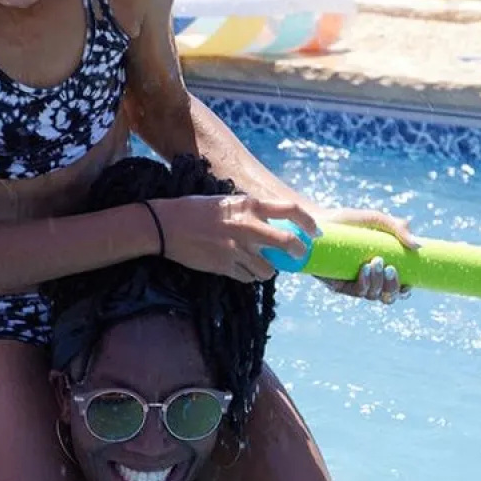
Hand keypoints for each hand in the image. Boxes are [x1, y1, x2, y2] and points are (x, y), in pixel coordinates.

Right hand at [149, 194, 319, 282]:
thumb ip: (250, 212)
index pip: (290, 211)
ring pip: (268, 268)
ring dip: (268, 269)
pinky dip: (249, 275)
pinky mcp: (225, 266)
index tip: (315, 231)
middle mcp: (247, 226)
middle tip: (298, 256)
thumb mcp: (227, 203)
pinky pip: (248, 277)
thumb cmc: (195, 210)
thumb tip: (274, 226)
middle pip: (288, 243)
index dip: (308, 222)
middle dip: (297, 252)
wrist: (165, 225)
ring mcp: (237, 248)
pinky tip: (239, 267)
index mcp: (248, 205)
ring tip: (259, 264)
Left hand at [313, 207, 420, 304]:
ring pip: (373, 295)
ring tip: (375, 261)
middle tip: (389, 267)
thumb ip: (398, 228)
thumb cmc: (349, 221)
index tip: (409, 282)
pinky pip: (354, 292)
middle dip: (392, 286)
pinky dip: (363, 283)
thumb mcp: (376, 220)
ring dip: (378, 283)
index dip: (405, 290)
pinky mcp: (337, 285)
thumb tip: (418, 246)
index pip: (398, 288)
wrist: (318, 221)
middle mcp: (368, 280)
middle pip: (387, 296)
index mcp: (381, 268)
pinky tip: (364, 269)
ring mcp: (353, 284)